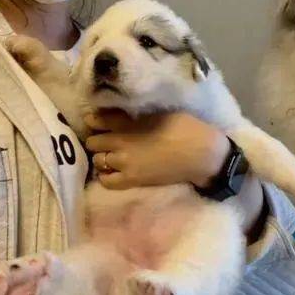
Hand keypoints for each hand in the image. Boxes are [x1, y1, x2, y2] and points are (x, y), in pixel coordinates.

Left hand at [84, 110, 229, 189]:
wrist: (200, 153)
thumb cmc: (184, 127)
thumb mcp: (158, 113)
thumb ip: (135, 116)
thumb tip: (119, 115)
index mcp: (129, 124)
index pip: (99, 120)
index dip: (94, 119)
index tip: (94, 118)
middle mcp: (121, 143)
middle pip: (94, 141)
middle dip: (96, 138)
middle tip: (104, 136)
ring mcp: (125, 164)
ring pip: (98, 160)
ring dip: (101, 155)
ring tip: (108, 153)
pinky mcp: (132, 180)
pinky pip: (107, 180)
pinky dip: (105, 174)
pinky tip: (111, 170)